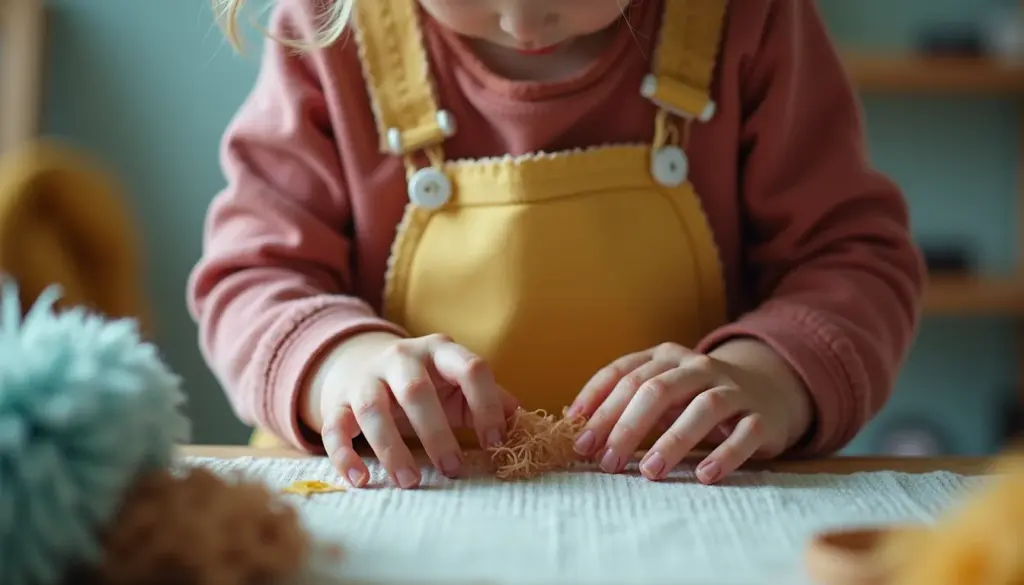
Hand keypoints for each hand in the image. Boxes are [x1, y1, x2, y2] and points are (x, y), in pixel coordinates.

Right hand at [315, 333, 518, 488]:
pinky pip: (335, 427)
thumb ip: (489, 398)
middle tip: (453, 470)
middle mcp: (402, 358)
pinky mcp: (338, 401)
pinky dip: (344, 455)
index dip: (487, 405)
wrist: (360, 363)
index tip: (494, 443)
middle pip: (416, 391)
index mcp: (441, 351)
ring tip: (410, 482)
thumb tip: (523, 421)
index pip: (471, 368)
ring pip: (373, 409)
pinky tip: (361, 480)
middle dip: (436, 434)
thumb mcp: (456, 384)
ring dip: (392, 448)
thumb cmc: (424, 383)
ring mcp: (367, 377)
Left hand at [568, 340, 811, 483]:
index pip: (625, 374)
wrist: (767, 390)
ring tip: (650, 472)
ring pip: (703, 408)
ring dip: (673, 440)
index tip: (579, 439)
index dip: (598, 405)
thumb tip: (573, 426)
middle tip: (607, 463)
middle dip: (626, 427)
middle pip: (657, 389)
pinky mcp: (761, 416)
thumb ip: (622, 403)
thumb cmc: (695, 397)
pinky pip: (745, 434)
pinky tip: (704, 476)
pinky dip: (725, 454)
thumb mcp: (659, 392)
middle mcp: (698, 367)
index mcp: (665, 357)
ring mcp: (733, 389)